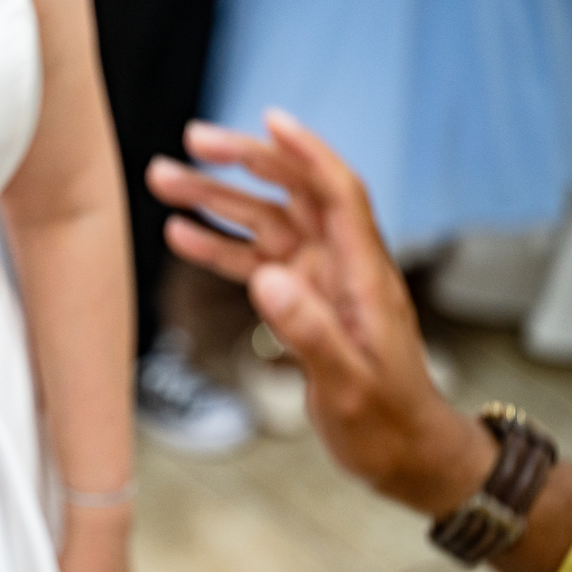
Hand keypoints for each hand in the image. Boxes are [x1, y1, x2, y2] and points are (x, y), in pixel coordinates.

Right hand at [146, 110, 493, 514]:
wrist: (405, 453)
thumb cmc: (388, 423)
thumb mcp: (349, 384)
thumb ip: (309, 331)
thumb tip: (266, 279)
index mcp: (362, 275)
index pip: (337, 194)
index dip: (306, 153)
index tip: (270, 119)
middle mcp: (339, 267)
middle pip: (291, 196)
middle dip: (244, 163)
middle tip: (192, 141)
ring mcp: (317, 282)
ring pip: (263, 225)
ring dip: (218, 202)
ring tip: (165, 181)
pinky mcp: (300, 303)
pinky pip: (253, 263)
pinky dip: (219, 247)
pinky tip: (181, 235)